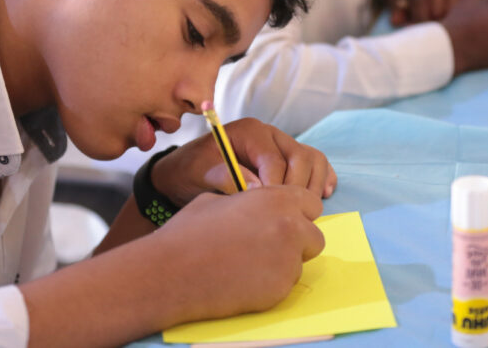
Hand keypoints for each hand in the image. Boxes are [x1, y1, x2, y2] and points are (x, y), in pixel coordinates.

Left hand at [152, 117, 336, 204]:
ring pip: (314, 160)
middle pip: (302, 157)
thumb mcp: (200, 173)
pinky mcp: (290, 161)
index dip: (275, 188)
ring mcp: (283, 147)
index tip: (266, 211)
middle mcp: (271, 135)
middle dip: (296, 189)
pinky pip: (318, 165)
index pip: (276, 160)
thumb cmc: (192, 172)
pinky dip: (323, 179)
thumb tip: (257, 188)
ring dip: (313, 186)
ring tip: (301, 210)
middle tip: (283, 214)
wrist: (185, 174)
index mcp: (251, 132)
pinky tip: (321, 197)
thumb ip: (225, 177)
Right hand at [152, 186, 325, 323]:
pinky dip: (270, 284)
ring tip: (247, 264)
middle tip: (268, 247)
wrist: (173, 271)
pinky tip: (242, 280)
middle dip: (297, 241)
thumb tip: (254, 205)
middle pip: (315, 236)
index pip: (311, 204)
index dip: (296, 213)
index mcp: (277, 199)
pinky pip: (285, 285)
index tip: (282, 222)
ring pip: (300, 263)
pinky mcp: (280, 289)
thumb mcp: (219, 200)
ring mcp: (288, 260)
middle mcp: (289, 227)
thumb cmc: (190, 232)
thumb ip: (250, 201)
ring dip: (282, 264)